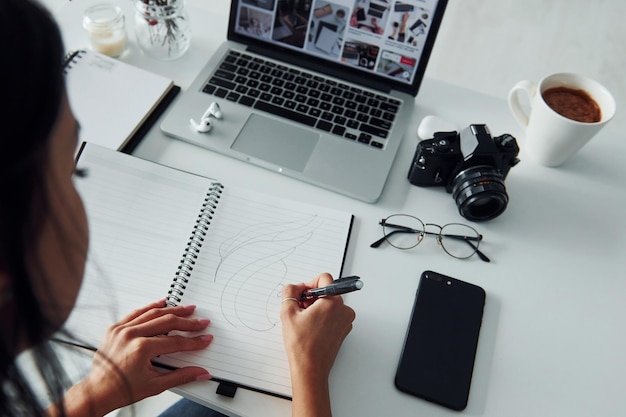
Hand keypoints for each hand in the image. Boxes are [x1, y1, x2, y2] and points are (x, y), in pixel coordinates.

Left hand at [55, 300, 212, 415]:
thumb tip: (200, 372)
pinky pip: (136, 313)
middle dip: (188, 322)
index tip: (205, 338)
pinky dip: (150, 307)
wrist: (97, 391)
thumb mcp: (155, 385)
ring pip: (153, 313)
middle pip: (167, 322)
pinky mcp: (115, 328)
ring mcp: (122, 329)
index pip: (176, 342)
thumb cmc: (121, 390)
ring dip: (173, 310)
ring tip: (187, 309)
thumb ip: (182, 376)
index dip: (194, 341)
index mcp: (141, 349)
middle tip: (201, 321)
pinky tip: (162, 303)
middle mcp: (131, 335)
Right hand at [280, 273, 355, 416]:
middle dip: (311, 296)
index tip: (301, 294)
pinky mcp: (344, 330)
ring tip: (303, 320)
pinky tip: (310, 327)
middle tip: (299, 308)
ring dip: (316, 306)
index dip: (309, 284)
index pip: (324, 278)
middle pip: (327, 291)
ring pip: (330, 303)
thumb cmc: (302, 345)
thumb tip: (294, 287)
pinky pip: (333, 315)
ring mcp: (346, 321)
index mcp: (333, 302)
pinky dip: (322, 316)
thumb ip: (289, 292)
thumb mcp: (288, 312)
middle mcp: (344, 310)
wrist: (310, 369)